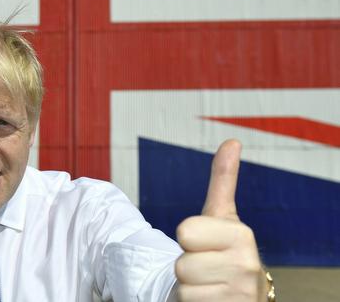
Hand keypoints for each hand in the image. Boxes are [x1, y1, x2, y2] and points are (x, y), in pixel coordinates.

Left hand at [175, 139, 267, 300]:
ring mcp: (239, 294)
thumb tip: (232, 141)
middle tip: (205, 267)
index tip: (204, 243)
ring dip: (188, 287)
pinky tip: (209, 300)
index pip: (185, 231)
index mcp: (241, 235)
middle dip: (187, 265)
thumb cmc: (224, 252)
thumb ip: (223, 181)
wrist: (237, 296)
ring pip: (182, 287)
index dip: (188, 238)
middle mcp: (246, 266)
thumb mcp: (222, 217)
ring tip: (207, 284)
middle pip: (180, 263)